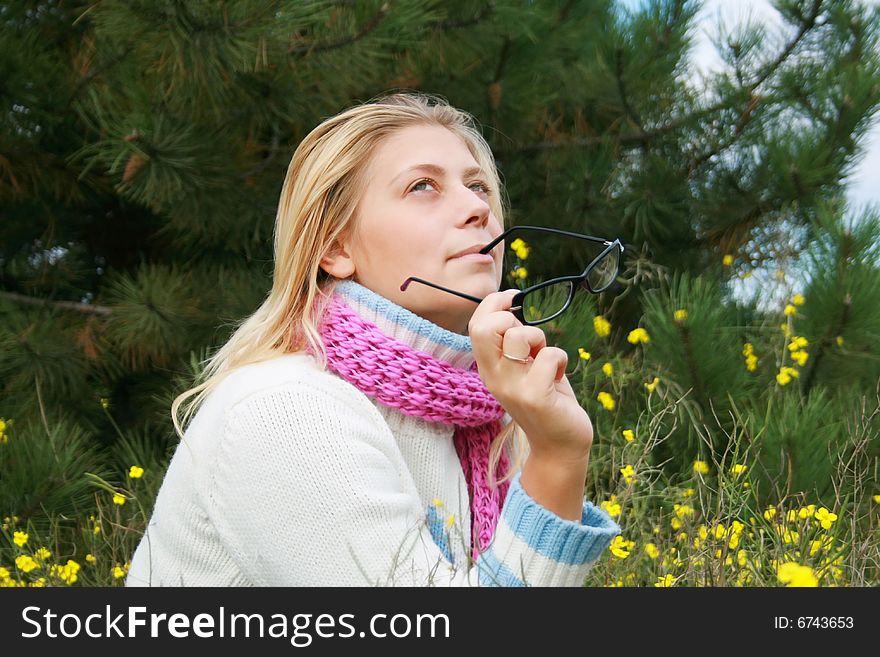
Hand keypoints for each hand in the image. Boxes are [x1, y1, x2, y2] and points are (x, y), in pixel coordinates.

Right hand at [467, 289, 592, 463]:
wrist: (559, 446)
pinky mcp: (535, 397)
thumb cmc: (547, 398)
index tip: (514, 300)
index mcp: (489, 368)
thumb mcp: (524, 367)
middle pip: (484, 328)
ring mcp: (512, 388)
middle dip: (509, 317)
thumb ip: (515, 343)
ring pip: (519, 336)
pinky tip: (559, 376)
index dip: (494, 303)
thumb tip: (512, 310)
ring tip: (544, 358)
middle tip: (528, 338)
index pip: (475, 325)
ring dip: (539, 338)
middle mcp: (494, 377)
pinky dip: (561, 359)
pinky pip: (549, 356)